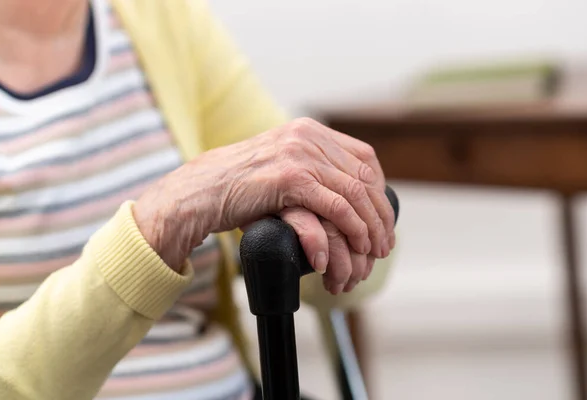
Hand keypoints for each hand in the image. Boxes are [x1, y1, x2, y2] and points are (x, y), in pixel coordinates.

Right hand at [133, 118, 394, 280]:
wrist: (201, 190)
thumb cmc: (239, 187)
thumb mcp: (281, 169)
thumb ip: (310, 170)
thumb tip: (341, 190)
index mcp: (309, 131)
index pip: (364, 157)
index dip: (380, 189)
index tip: (382, 217)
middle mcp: (307, 136)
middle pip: (364, 176)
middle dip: (380, 214)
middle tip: (385, 243)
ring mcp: (298, 154)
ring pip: (354, 193)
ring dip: (370, 227)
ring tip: (374, 252)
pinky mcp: (289, 178)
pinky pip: (335, 206)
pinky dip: (350, 229)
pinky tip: (355, 246)